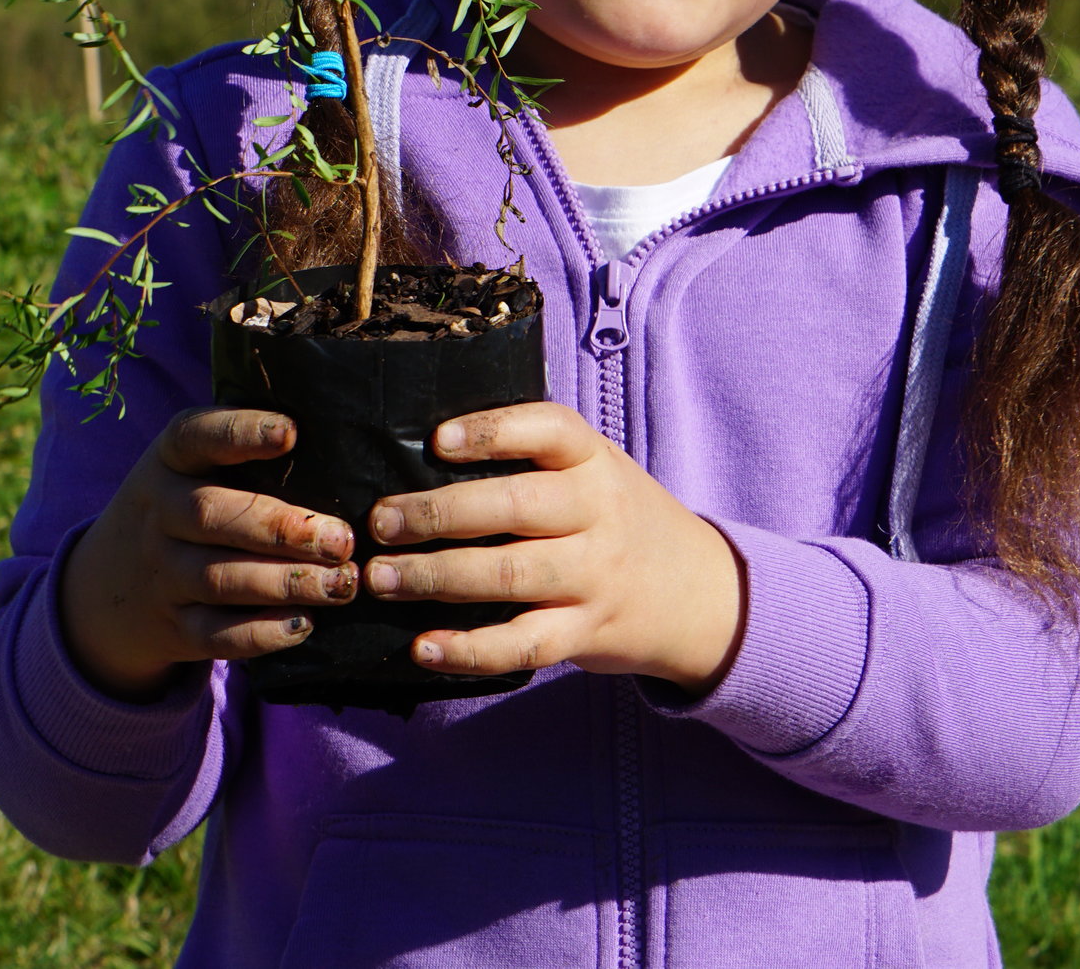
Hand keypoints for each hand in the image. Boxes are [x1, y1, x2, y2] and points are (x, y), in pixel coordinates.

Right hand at [59, 406, 358, 699]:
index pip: (195, 436)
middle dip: (281, 528)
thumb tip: (339, 434)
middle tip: (341, 539)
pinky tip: (304, 623)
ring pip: (219, 579)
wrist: (110, 584)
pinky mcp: (174, 627)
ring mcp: (162, 574)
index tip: (291, 433)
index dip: (241, 433)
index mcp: (169, 461)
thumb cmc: (185, 504)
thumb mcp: (191, 466)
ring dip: (286, 583)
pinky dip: (261, 633)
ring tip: (341, 583)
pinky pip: (215, 634)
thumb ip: (245, 448)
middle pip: (210, 516)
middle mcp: (158, 514)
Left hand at [362, 402, 745, 693]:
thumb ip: (535, 460)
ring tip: (382, 579)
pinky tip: (424, 647)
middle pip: (516, 506)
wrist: (699, 592)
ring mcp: (595, 576)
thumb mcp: (597, 471)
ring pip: (512, 576)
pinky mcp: (587, 632)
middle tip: (380, 522)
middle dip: (438, 514)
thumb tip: (423, 452)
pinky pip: (525, 644)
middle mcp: (599, 514)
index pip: (550, 430)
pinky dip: (471, 650)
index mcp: (596, 461)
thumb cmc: (619, 520)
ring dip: (437, 578)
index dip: (492, 431)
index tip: (437, 441)